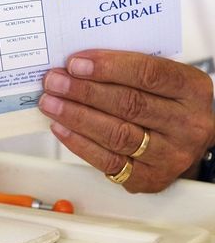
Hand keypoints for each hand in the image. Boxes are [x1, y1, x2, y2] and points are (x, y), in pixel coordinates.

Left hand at [38, 50, 214, 192]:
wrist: (182, 140)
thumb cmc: (164, 103)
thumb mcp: (160, 79)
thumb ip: (127, 69)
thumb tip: (76, 66)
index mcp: (192, 90)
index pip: (149, 74)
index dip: (108, 68)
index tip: (76, 63)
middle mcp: (187, 124)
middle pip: (129, 104)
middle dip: (84, 92)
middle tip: (55, 82)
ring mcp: (170, 155)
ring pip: (116, 134)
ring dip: (76, 117)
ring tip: (51, 103)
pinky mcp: (149, 179)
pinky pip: (108, 161)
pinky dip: (79, 143)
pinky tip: (61, 128)